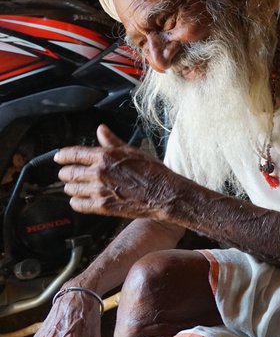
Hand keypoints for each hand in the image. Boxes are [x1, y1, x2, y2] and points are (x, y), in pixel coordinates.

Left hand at [55, 124, 172, 219]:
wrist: (164, 193)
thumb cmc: (153, 172)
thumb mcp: (133, 151)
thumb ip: (112, 141)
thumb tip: (101, 130)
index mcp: (105, 156)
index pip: (73, 154)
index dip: (62, 155)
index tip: (59, 157)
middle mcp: (99, 172)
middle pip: (68, 173)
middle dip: (66, 173)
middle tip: (69, 174)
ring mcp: (99, 190)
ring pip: (70, 189)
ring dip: (71, 188)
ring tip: (76, 187)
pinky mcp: (102, 206)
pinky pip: (78, 205)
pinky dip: (76, 202)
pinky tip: (82, 200)